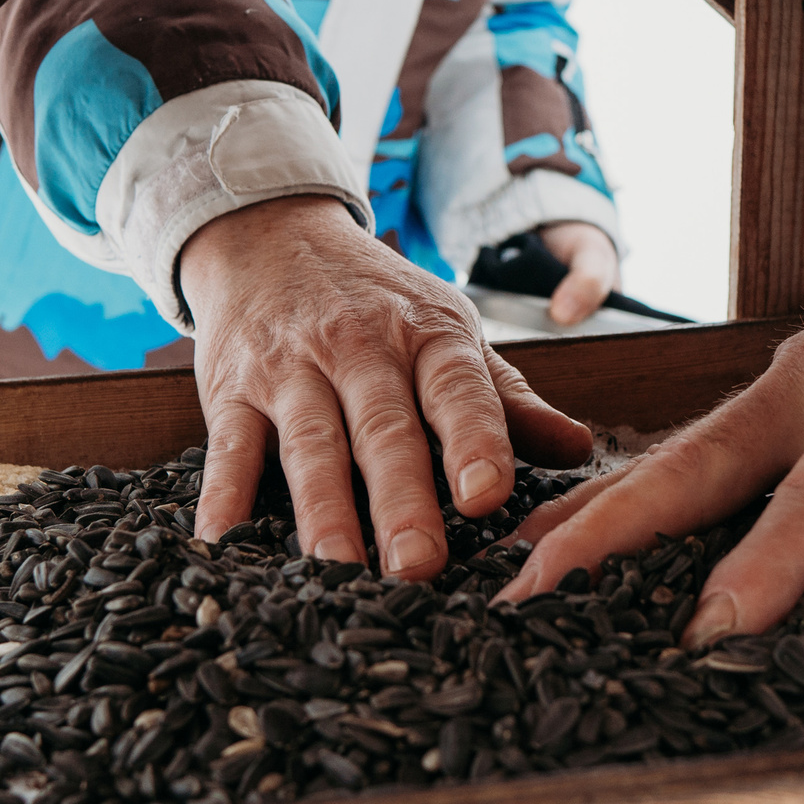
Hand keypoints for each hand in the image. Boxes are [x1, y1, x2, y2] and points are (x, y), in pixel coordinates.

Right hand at [179, 196, 592, 579]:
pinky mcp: (231, 390)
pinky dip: (224, 496)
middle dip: (401, 498)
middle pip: (383, 429)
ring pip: (309, 443)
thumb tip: (579, 449)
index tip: (487, 495)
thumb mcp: (446, 329)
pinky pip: (228, 448)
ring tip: (337, 570)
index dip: (474, 439)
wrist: (270, 233)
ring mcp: (290, 369)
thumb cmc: (375, 300)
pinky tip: (224, 543)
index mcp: (427, 334)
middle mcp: (358, 348)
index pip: (457, 388)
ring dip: (322, 509)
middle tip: (419, 564)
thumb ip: (506, 398)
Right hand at [495, 186, 803, 640]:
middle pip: (700, 465)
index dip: (766, 570)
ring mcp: (786, 378)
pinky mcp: (779, 390)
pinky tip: (574, 527)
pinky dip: (631, 490)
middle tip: (534, 592)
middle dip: (612, 533)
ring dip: (598, 514)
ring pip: (680, 456)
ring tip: (519, 570)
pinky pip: (698, 449)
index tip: (708, 632)